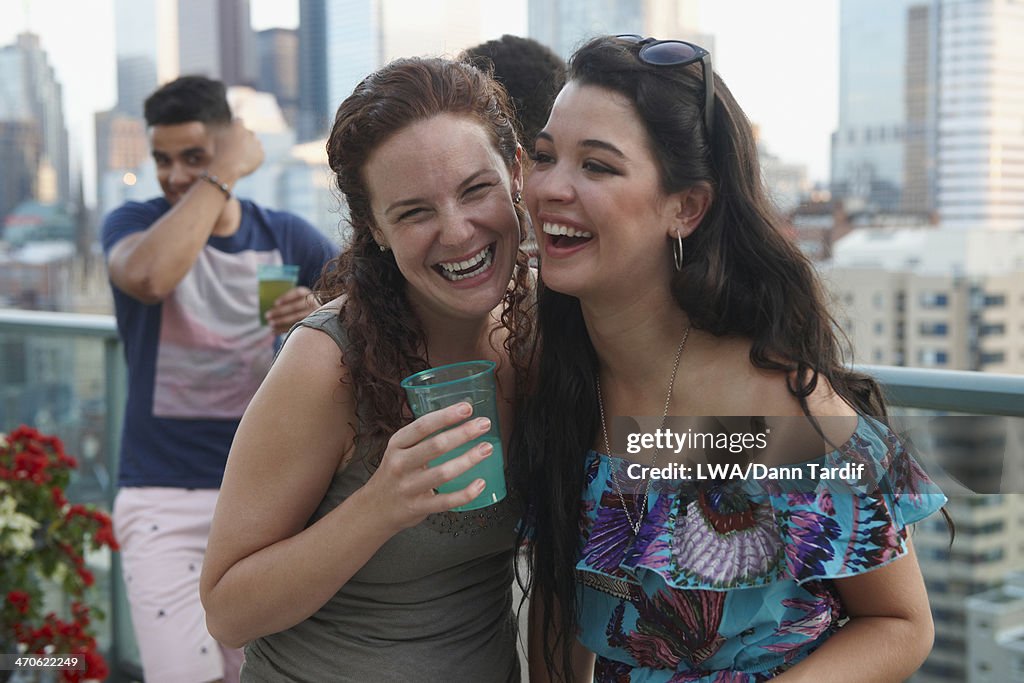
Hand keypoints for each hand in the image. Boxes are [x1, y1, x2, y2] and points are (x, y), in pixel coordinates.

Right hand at [209, 120, 263, 183]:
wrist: (227, 168)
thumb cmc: (219, 153)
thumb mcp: (216, 138)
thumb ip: (223, 130)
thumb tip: (226, 128)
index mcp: (238, 127)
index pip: (239, 121)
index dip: (237, 126)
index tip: (234, 132)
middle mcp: (249, 133)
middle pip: (249, 133)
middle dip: (244, 138)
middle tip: (237, 146)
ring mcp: (256, 144)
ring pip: (255, 143)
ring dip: (250, 147)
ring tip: (240, 155)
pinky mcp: (261, 155)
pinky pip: (258, 154)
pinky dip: (254, 157)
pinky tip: (245, 161)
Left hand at [266, 286, 317, 334]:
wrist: (314, 316)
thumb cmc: (297, 306)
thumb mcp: (295, 299)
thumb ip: (286, 301)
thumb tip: (272, 306)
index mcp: (307, 293)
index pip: (297, 293)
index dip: (286, 298)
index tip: (275, 303)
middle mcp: (313, 303)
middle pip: (296, 307)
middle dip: (280, 312)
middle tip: (267, 315)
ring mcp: (314, 315)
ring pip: (296, 318)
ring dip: (281, 321)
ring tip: (270, 324)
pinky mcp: (311, 325)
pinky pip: (296, 328)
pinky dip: (284, 329)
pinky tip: (274, 331)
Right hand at [361, 402, 493, 532]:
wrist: (374, 509)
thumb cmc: (395, 473)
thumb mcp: (399, 450)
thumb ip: (422, 438)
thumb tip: (458, 418)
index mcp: (397, 445)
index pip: (422, 426)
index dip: (446, 416)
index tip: (467, 408)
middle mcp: (400, 464)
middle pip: (435, 446)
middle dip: (463, 433)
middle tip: (484, 425)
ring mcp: (408, 487)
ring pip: (443, 473)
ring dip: (468, 459)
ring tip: (486, 449)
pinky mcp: (417, 507)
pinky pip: (446, 501)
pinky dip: (465, 493)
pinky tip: (480, 484)